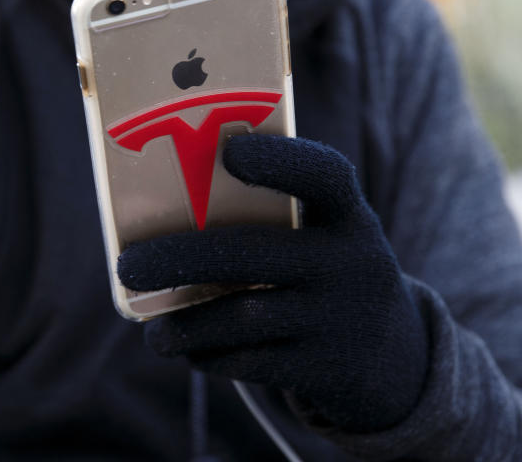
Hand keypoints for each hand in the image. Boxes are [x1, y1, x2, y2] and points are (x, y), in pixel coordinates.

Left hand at [117, 135, 428, 432]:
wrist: (392, 359)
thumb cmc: (325, 275)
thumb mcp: (322, 240)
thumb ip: (269, 223)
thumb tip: (161, 218)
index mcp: (348, 216)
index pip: (325, 175)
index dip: (280, 160)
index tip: (230, 152)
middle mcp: (351, 263)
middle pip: (255, 254)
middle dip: (182, 258)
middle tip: (129, 266)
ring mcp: (339, 318)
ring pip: (246, 317)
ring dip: (187, 323)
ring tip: (154, 331)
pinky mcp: (324, 369)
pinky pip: (252, 362)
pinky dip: (210, 357)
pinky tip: (189, 350)